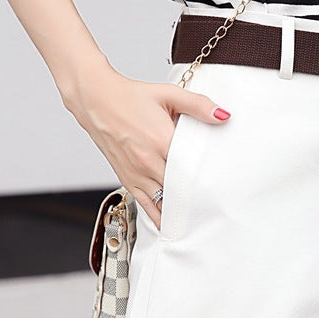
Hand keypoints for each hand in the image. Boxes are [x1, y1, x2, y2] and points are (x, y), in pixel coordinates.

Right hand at [61, 56, 230, 228]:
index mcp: (161, 140)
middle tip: (214, 205)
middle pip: (179, 189)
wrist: (96, 100)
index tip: (220, 188)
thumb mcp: (168, 94)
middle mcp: (148, 161)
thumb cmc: (130, 97)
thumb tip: (223, 115)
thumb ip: (198, 105)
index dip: (206, 180)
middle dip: (196, 198)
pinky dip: (159, 216)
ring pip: (163, 202)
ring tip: (197, 218)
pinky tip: (171, 222)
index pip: (191, 169)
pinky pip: (146, 205)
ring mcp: (136, 173)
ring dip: (179, 209)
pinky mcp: (127, 179)